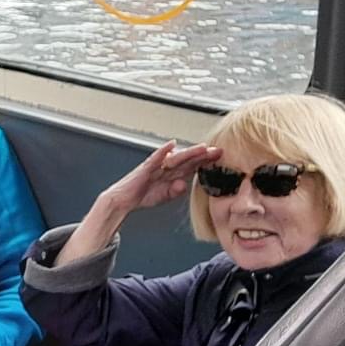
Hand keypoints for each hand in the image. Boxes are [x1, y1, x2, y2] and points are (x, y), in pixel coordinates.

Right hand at [104, 140, 222, 216]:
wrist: (123, 200)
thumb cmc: (142, 195)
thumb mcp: (165, 195)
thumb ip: (176, 190)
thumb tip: (183, 185)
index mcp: (173, 173)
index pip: (193, 165)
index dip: (206, 161)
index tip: (221, 158)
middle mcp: (166, 167)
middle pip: (188, 159)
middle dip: (203, 155)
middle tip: (218, 150)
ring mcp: (156, 166)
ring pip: (176, 157)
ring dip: (188, 152)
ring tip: (202, 148)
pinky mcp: (145, 168)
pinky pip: (155, 158)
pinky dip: (162, 151)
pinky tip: (171, 145)